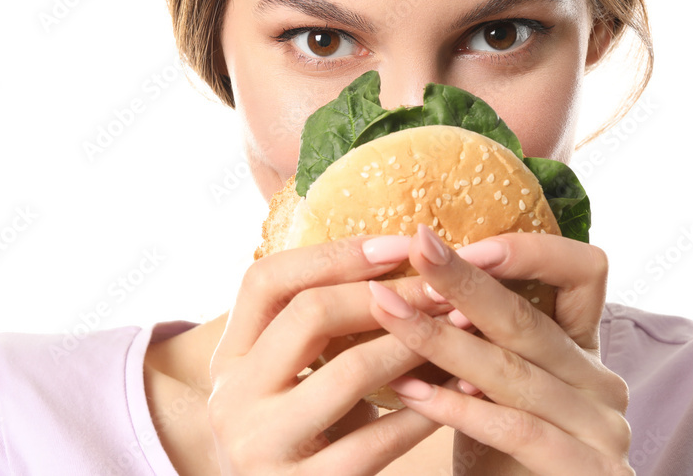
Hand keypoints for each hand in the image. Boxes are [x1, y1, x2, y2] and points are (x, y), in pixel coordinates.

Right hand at [208, 234, 455, 474]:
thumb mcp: (285, 382)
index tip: (398, 244)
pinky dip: (427, 410)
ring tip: (460, 325)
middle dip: (387, 293)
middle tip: (441, 286)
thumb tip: (391, 258)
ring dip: (414, 342)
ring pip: (350, 372)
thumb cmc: (297, 439)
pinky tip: (463, 390)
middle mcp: (233, 398)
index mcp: (230, 358)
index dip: (333, 254)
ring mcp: (262, 447)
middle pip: (309, 313)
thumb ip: (313, 333)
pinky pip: (377, 440)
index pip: (265, 279)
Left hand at [367, 223, 632, 474]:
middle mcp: (602, 383)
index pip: (583, 272)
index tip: (460, 241)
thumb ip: (476, 338)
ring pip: (514, 372)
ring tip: (388, 312)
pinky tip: (410, 391)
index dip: (528, 251)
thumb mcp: (491, 388)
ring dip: (443, 340)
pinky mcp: (591, 471)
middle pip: (528, 319)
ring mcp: (603, 428)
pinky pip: (518, 429)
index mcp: (582, 351)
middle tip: (415, 248)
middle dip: (462, 280)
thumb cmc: (500, 458)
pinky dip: (459, 409)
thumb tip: (404, 275)